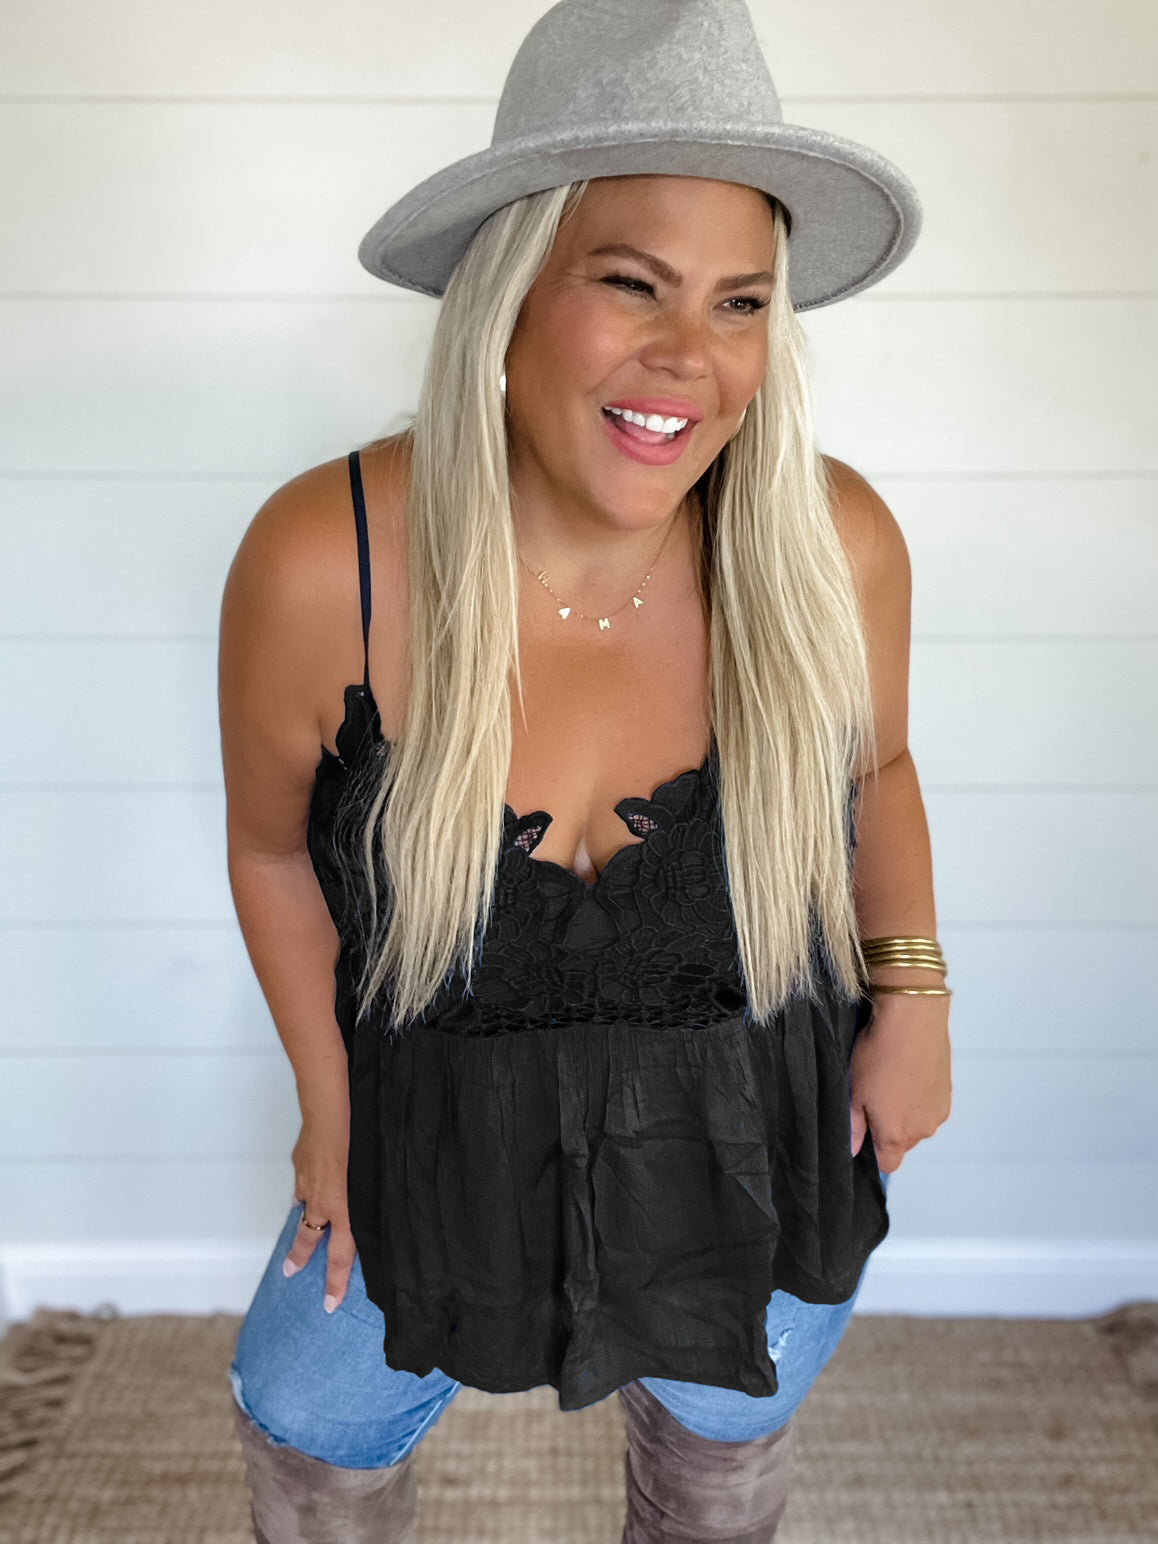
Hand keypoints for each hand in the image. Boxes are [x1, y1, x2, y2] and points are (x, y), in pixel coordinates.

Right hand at [282, 1112, 354, 1313]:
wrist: (331, 1109)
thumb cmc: (361, 1136)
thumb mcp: (373, 1172)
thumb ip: (369, 1194)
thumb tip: (364, 1203)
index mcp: (344, 1206)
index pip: (342, 1254)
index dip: (336, 1282)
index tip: (329, 1305)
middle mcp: (323, 1199)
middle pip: (310, 1237)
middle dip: (301, 1256)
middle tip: (290, 1271)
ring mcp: (307, 1181)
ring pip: (306, 1207)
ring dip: (307, 1216)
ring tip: (306, 1224)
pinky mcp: (300, 1162)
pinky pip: (304, 1181)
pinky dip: (308, 1185)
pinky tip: (315, 1177)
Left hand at [848, 992, 951, 1172]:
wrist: (913, 1019)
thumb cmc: (880, 1053)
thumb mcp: (854, 1091)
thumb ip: (854, 1126)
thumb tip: (852, 1148)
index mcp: (896, 1135)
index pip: (887, 1165)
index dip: (874, 1152)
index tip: (865, 1131)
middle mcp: (922, 1130)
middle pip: (903, 1144)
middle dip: (889, 1128)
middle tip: (874, 1097)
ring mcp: (939, 1112)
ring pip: (918, 1124)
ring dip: (906, 1112)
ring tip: (892, 1081)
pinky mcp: (948, 1093)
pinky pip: (931, 1106)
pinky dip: (920, 1097)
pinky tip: (908, 1073)